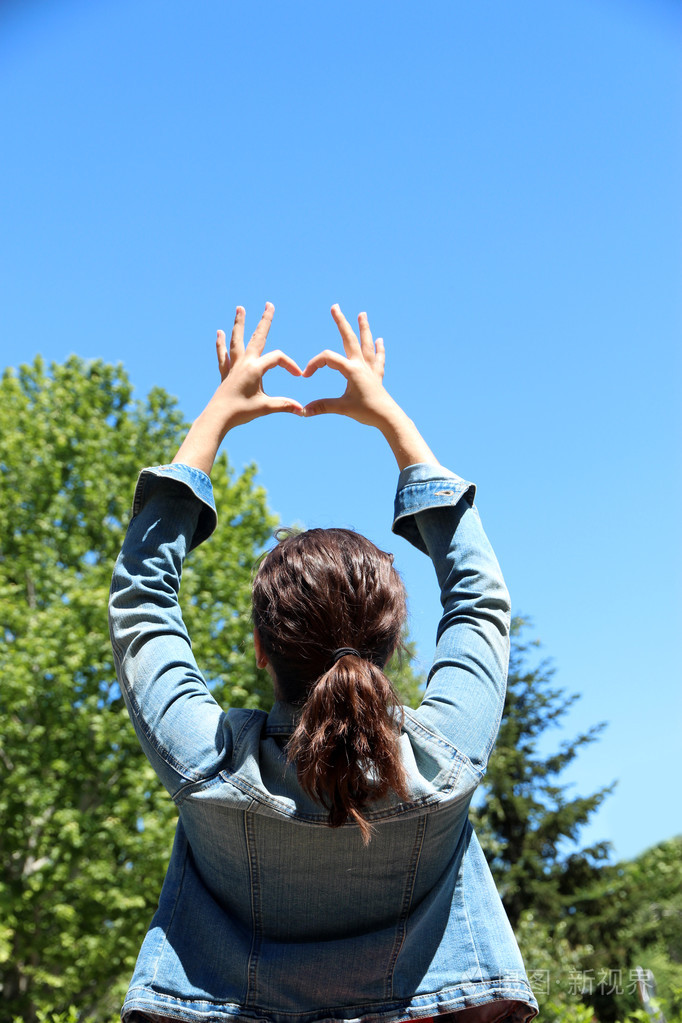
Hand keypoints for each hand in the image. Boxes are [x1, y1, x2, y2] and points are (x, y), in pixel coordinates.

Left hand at [172, 303, 302, 474]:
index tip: (298, 375)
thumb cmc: (241, 412)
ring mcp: (233, 366)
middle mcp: (244, 363)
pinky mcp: (225, 373)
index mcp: (255, 369)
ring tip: (239, 308)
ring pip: (237, 340)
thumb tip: (303, 410)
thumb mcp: (266, 408)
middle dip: (265, 320)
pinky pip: (223, 354)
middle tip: (269, 304)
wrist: (218, 418)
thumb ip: (285, 405)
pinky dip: (221, 344)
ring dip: (239, 324)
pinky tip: (219, 333)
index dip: (290, 364)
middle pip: (257, 337)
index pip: (277, 358)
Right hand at [302, 305, 395, 426]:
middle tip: (335, 306)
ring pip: (366, 344)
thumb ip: (321, 406)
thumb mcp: (341, 408)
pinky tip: (380, 340)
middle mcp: (361, 365)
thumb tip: (302, 411)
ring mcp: (370, 369)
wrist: (388, 418)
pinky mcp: (377, 376)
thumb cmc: (366, 412)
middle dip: (341, 322)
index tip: (306, 375)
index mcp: (352, 370)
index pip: (328, 358)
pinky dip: (379, 349)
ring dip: (364, 328)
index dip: (314, 364)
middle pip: (349, 338)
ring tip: (362, 314)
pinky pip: (378, 359)